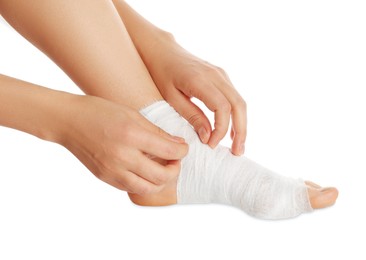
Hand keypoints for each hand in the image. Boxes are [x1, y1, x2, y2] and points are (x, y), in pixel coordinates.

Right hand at [60, 95, 187, 194]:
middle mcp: (122, 156)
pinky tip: (145, 171)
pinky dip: (144, 183)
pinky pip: (131, 188)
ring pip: (148, 188)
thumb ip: (156, 132)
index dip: (183, 151)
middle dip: (176, 169)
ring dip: (161, 181)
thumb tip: (178, 144)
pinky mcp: (105, 178)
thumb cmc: (100, 111)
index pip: (169, 151)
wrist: (68, 121)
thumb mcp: (132, 114)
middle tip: (176, 160)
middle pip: (162, 176)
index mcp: (131, 135)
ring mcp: (112, 170)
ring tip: (162, 168)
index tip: (183, 147)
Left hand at [145, 38, 246, 154]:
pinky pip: (234, 97)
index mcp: (201, 80)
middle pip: (238, 105)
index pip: (222, 108)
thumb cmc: (161, 73)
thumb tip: (208, 137)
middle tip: (237, 152)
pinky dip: (236, 115)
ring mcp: (221, 74)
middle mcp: (216, 75)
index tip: (211, 145)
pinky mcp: (221, 76)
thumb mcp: (170, 97)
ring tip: (237, 145)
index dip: (220, 129)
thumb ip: (191, 116)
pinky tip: (231, 130)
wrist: (163, 50)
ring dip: (241, 124)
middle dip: (241, 130)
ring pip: (240, 101)